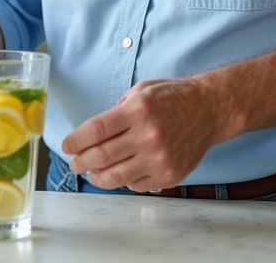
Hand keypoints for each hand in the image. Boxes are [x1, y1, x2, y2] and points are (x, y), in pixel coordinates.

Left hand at [60, 77, 224, 191]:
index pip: (96, 130)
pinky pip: (136, 184)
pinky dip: (123, 180)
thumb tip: (92, 134)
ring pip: (116, 176)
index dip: (75, 141)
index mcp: (138, 110)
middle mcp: (148, 135)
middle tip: (74, 163)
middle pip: (101, 156)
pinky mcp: (170, 174)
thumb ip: (117, 110)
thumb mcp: (141, 91)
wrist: (209, 109)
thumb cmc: (173, 97)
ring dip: (97, 177)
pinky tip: (120, 172)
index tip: (66, 146)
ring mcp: (160, 158)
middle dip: (81, 162)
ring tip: (91, 172)